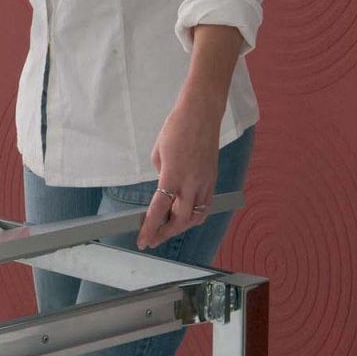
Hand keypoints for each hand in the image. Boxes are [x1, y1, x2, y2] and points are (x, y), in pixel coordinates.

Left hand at [137, 94, 222, 249]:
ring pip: (196, 216)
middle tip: (153, 239)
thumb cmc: (176, 128)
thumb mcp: (157, 154)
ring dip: (181, 227)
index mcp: (173, 176)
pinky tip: (184, 216)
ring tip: (167, 230)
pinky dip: (194, 215)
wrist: (202, 113)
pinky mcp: (213, 179)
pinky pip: (205, 205)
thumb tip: (165, 190)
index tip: (143, 241)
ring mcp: (205, 182)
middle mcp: (192, 183)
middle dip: (165, 234)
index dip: (150, 229)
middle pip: (180, 221)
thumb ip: (161, 177)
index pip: (159, 211)